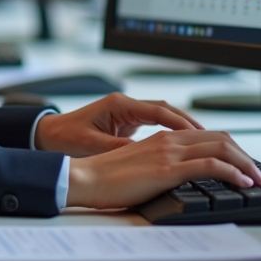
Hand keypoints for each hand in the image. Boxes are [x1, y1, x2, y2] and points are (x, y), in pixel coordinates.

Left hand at [33, 93, 203, 156]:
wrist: (47, 136)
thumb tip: (147, 156)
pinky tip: (183, 145)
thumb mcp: (93, 146)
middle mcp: (125, 105)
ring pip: (163, 115)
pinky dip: (170, 133)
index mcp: (119, 105)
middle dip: (189, 123)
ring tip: (205, 143)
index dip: (181, 123)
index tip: (200, 135)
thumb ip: (120, 149)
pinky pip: (155, 124)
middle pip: (166, 110)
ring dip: (182, 128)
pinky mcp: (126, 122)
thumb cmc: (65, 139)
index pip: (159, 111)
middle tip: (213, 138)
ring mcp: (126, 112)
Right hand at [65, 129, 260, 208]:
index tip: (243, 164)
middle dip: (244, 155)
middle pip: (220, 138)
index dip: (231, 148)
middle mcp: (169, 139)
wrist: (83, 178)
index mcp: (162, 137)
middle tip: (257, 171)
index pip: (207, 136)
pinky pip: (211, 166)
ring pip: (221, 148)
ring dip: (246, 163)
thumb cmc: (104, 177)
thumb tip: (179, 177)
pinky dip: (234, 172)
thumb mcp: (138, 166)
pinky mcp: (168, 169)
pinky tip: (243, 182)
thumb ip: (160, 165)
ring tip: (258, 179)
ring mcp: (169, 152)